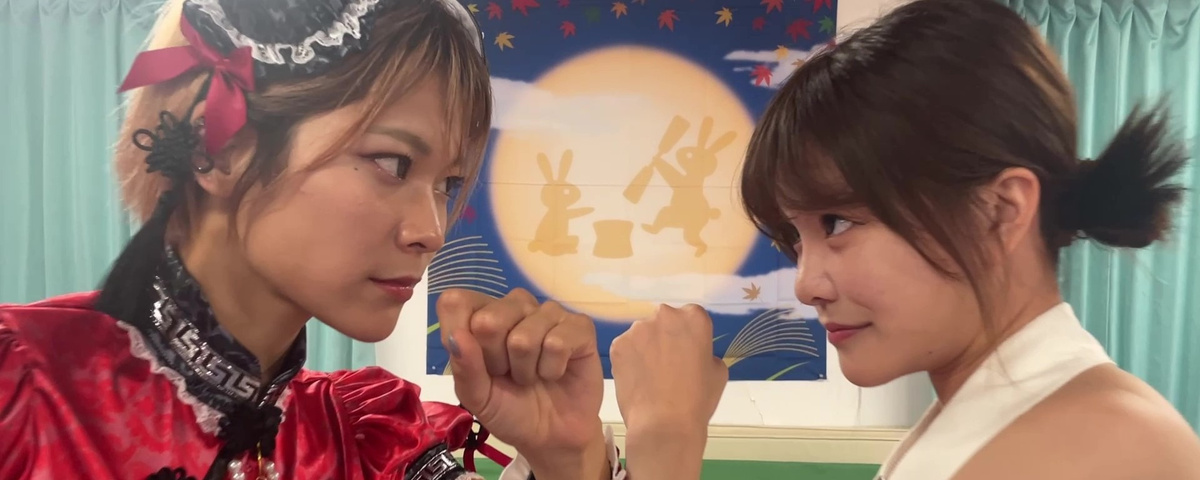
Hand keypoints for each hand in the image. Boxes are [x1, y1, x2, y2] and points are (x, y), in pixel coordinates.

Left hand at [437, 288, 607, 479]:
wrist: (552, 435)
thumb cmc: (510, 410)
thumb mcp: (478, 398)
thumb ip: (465, 368)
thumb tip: (457, 336)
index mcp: (482, 314)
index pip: (456, 302)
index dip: (460, 334)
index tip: (475, 362)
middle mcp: (515, 306)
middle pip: (488, 320)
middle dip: (496, 361)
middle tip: (507, 373)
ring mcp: (548, 312)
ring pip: (524, 337)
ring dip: (525, 370)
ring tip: (532, 376)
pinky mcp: (579, 326)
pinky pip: (557, 343)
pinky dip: (552, 369)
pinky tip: (555, 372)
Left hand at [610, 304, 727, 478]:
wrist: (664, 425)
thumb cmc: (697, 401)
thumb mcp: (718, 371)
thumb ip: (705, 351)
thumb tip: (692, 351)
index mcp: (694, 317)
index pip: (691, 316)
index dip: (689, 336)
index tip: (687, 352)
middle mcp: (665, 314)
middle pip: (665, 321)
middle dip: (666, 337)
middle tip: (668, 364)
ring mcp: (638, 328)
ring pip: (643, 333)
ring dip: (646, 347)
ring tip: (650, 375)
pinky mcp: (618, 344)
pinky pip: (626, 347)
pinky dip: (630, 359)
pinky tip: (636, 379)